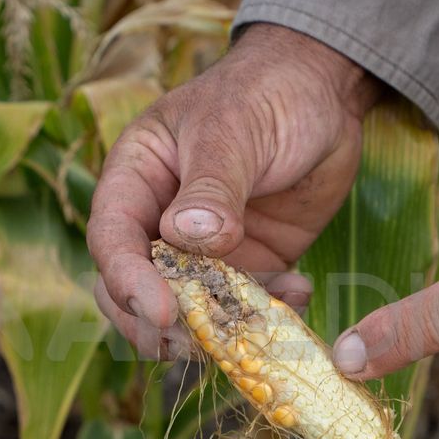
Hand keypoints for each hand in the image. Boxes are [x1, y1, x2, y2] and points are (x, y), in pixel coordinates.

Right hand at [88, 24, 380, 357]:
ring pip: (191, 310)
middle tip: (195, 343)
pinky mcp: (252, 265)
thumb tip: (186, 236)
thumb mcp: (233, 133)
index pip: (113, 239)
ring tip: (256, 327)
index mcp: (137, 180)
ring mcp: (206, 250)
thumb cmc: (264, 96)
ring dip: (219, 328)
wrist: (324, 95)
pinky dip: (269, 313)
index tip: (162, 312)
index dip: (128, 282)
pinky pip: (247, 307)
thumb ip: (211, 188)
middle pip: (135, 290)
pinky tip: (300, 291)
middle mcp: (161, 222)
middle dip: (159, 325)